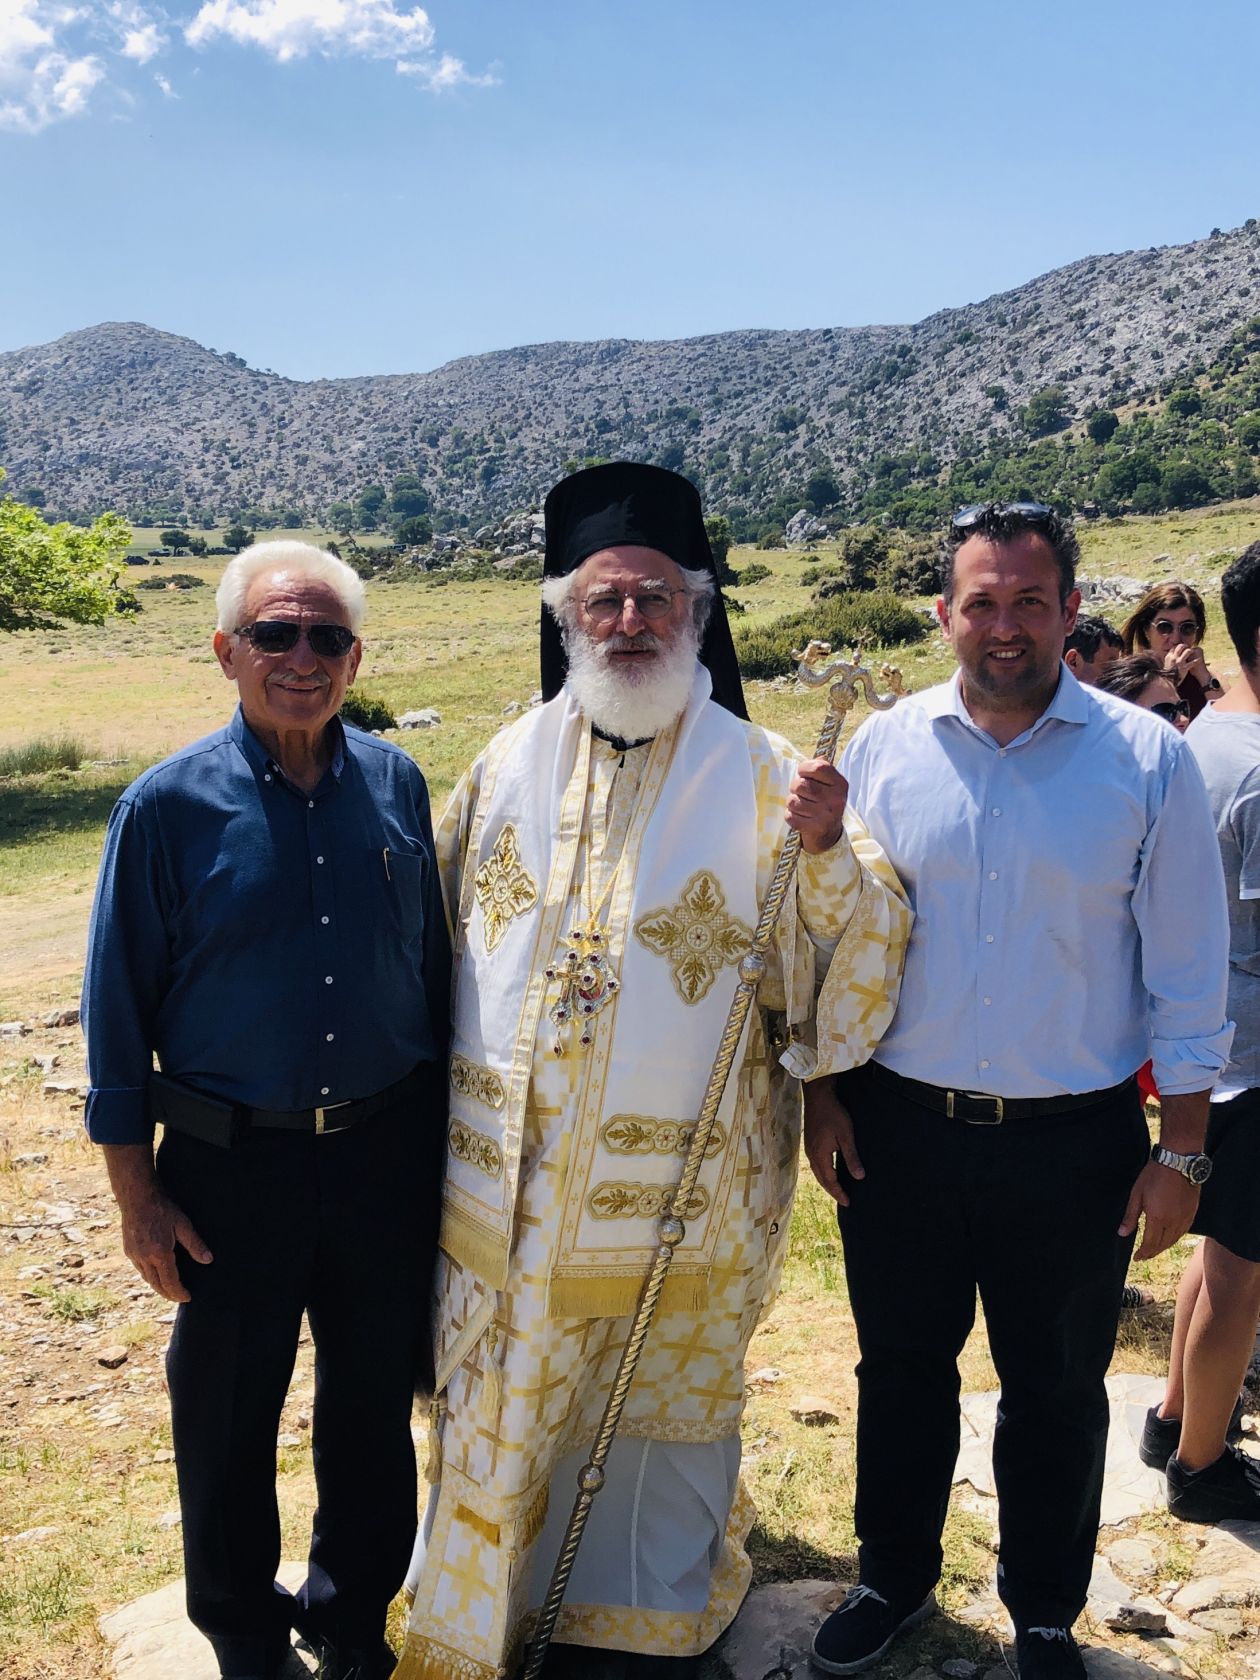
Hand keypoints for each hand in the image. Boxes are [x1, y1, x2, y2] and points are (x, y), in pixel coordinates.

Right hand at [120, 1188, 212, 1301]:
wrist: (137, 1196)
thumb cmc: (162, 1208)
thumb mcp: (183, 1224)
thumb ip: (195, 1244)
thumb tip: (208, 1260)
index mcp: (159, 1253)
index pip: (170, 1282)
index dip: (179, 1293)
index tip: (187, 1298)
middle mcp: (144, 1258)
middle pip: (157, 1285)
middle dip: (168, 1294)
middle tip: (179, 1297)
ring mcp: (134, 1255)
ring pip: (147, 1278)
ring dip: (158, 1286)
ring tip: (169, 1289)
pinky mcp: (128, 1250)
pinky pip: (140, 1269)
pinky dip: (149, 1276)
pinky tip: (156, 1274)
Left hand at [786, 759, 848, 854]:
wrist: (829, 834)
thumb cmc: (824, 802)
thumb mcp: (828, 784)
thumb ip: (821, 768)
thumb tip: (818, 757)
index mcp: (840, 784)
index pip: (817, 767)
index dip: (804, 768)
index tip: (803, 774)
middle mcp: (836, 799)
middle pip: (800, 785)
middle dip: (795, 788)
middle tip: (802, 794)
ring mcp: (826, 815)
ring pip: (793, 801)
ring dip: (792, 803)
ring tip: (802, 807)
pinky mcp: (815, 829)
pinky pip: (790, 816)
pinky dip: (791, 816)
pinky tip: (800, 818)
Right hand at [803, 1079, 863, 1205]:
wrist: (818, 1096)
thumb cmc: (833, 1114)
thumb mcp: (846, 1136)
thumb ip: (852, 1157)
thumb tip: (859, 1177)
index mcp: (820, 1155)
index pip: (830, 1181)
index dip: (839, 1193)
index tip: (848, 1202)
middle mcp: (812, 1155)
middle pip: (822, 1179)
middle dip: (833, 1191)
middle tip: (844, 1200)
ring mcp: (809, 1148)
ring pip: (818, 1172)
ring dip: (827, 1182)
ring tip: (837, 1189)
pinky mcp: (810, 1142)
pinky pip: (816, 1164)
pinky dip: (823, 1172)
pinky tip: (829, 1171)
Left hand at [1119, 1161, 1199, 1260]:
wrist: (1178, 1162)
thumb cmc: (1154, 1175)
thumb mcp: (1137, 1194)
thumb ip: (1130, 1216)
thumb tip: (1122, 1233)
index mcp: (1157, 1218)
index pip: (1150, 1244)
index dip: (1143, 1253)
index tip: (1137, 1258)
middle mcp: (1173, 1222)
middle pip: (1163, 1245)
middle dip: (1152, 1253)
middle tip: (1144, 1256)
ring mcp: (1184, 1218)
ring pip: (1174, 1240)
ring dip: (1163, 1247)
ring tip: (1154, 1250)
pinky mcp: (1192, 1213)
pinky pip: (1183, 1232)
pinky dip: (1174, 1239)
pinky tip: (1169, 1238)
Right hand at [1163, 643, 1207, 685]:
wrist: (1169, 681)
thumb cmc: (1168, 672)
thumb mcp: (1166, 663)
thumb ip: (1170, 657)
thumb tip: (1172, 652)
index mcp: (1169, 656)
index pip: (1174, 647)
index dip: (1179, 646)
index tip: (1182, 648)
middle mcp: (1174, 658)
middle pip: (1181, 646)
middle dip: (1185, 646)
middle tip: (1188, 647)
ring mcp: (1179, 662)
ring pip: (1187, 651)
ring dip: (1191, 651)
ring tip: (1193, 652)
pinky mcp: (1184, 668)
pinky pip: (1193, 662)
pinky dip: (1197, 660)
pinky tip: (1199, 660)